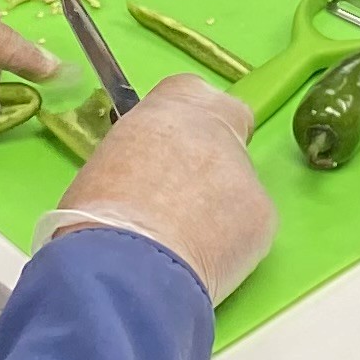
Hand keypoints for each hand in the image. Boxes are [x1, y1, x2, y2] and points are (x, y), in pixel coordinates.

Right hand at [35, 74, 277, 304]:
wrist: (122, 266)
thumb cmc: (94, 217)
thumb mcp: (106, 167)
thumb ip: (139, 157)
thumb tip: (146, 176)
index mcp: (167, 110)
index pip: (193, 93)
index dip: (188, 122)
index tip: (175, 148)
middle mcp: (213, 129)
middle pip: (229, 129)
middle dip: (215, 157)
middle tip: (189, 197)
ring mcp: (245, 171)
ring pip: (239, 186)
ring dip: (219, 209)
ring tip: (182, 246)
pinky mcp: (264, 215)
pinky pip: (250, 227)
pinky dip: (231, 246)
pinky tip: (198, 264)